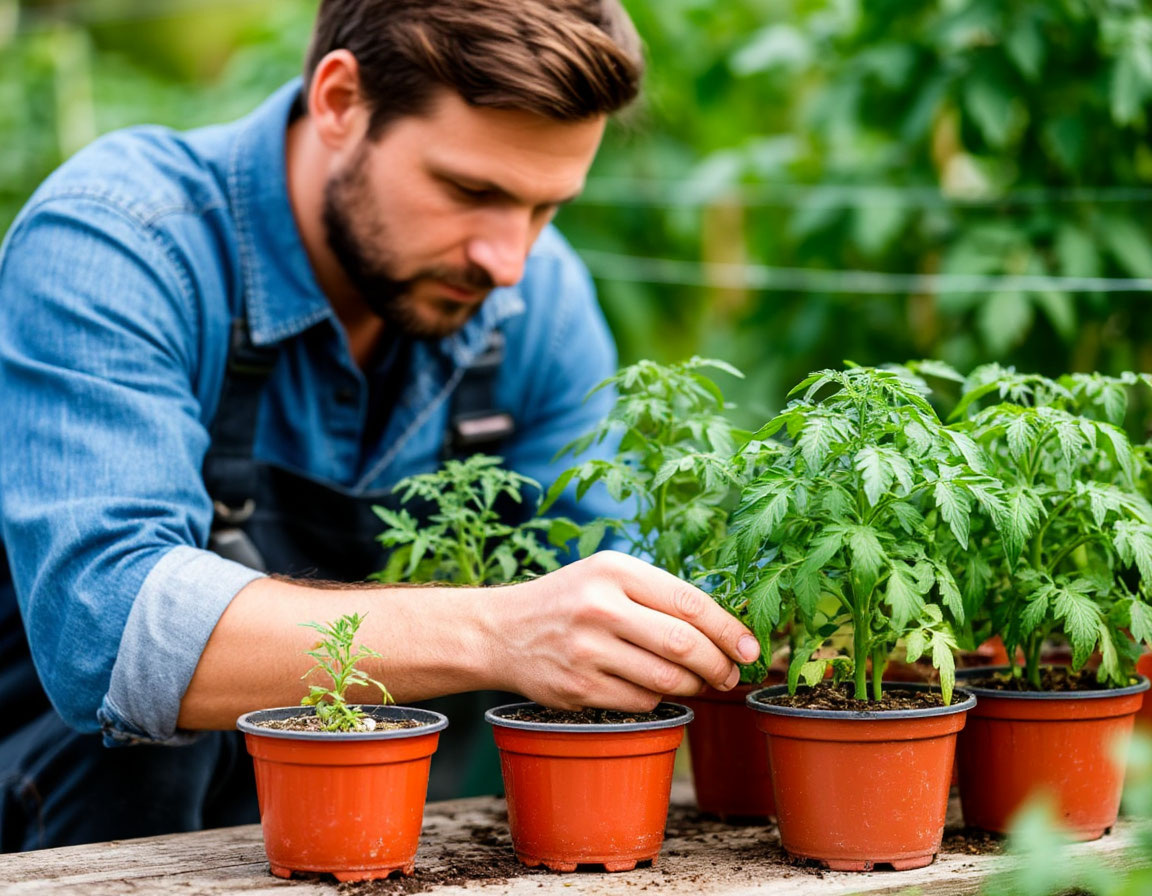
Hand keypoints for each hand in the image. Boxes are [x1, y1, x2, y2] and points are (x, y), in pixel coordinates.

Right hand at [484, 551, 760, 711]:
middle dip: (719, 665)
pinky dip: (659, 699)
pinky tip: (655, 688)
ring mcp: (586, 650)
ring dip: (694, 686)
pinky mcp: (578, 688)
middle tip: (731, 674)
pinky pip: (641, 701)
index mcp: (614, 570)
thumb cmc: (570, 600)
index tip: (750, 647)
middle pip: (684, 644)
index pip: (689, 602)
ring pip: (666, 679)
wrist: (501, 630)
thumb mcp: (608, 575)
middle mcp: (600, 607)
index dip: (728, 629)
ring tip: (699, 682)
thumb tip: (726, 628)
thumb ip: (659, 594)